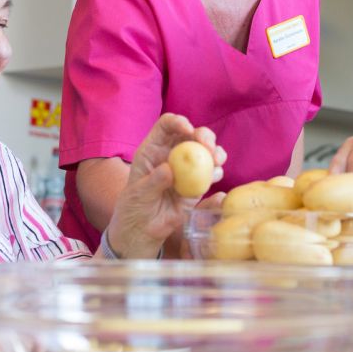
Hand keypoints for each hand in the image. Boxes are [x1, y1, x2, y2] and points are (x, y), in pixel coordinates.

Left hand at [105, 113, 225, 257]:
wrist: (144, 229)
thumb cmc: (135, 205)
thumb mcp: (138, 193)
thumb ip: (153, 181)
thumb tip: (169, 169)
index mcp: (154, 148)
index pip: (167, 125)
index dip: (178, 122)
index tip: (187, 129)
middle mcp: (173, 153)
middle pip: (192, 134)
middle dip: (204, 135)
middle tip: (208, 145)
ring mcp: (188, 168)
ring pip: (206, 151)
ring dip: (215, 152)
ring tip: (216, 160)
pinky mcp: (198, 183)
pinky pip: (212, 172)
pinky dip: (217, 171)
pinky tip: (214, 176)